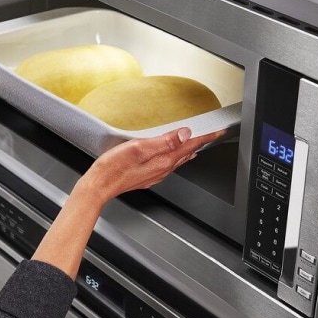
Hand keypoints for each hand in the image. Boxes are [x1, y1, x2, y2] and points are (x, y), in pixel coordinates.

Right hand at [80, 127, 225, 203]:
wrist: (99, 186)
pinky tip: (173, 153)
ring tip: (197, 141)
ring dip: (189, 149)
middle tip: (212, 134)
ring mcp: (155, 174)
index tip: (218, 131)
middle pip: (187, 153)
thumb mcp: (138, 148)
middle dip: (201, 142)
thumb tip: (184, 134)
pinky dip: (176, 156)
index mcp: (163, 160)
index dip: (205, 137)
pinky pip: (169, 164)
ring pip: (179, 159)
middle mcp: (162, 169)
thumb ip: (163, 141)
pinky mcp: (148, 176)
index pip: (190, 145)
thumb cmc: (113, 167)